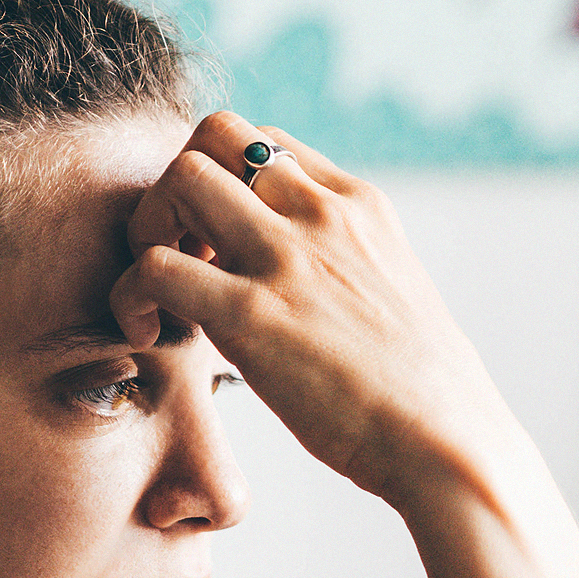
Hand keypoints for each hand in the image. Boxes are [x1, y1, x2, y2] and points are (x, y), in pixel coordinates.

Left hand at [110, 111, 523, 506]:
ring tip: (156, 291)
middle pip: (214, 133)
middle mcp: (320, 214)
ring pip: (179, 177)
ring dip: (146, 226)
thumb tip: (317, 285)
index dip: (224, 182)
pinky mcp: (250, 315)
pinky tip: (147, 335)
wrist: (448, 443)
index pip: (265, 141)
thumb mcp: (393, 292)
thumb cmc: (421, 392)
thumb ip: (346, 265)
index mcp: (357, 204)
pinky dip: (131, 296)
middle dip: (177, 186)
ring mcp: (285, 258)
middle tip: (176, 255)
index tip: (220, 244)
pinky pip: (154, 267)